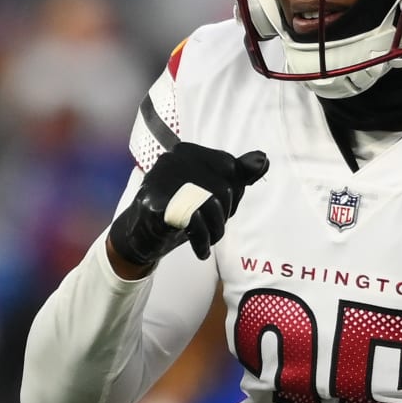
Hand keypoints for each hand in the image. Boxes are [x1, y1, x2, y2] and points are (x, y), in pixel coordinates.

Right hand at [108, 142, 267, 266]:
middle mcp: (173, 159)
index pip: (229, 168)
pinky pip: (194, 221)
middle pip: (223, 187)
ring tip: (208, 240)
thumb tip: (263, 159)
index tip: (219, 210)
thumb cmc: (178, 212)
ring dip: (215, 231)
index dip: (231, 195)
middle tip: (211, 229)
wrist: (138, 237)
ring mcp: (162, 181)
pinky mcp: (156, 204)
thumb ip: (237, 175)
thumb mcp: (210, 192)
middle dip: (223, 215)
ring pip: (212, 203)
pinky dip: (202, 241)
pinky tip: (201, 251)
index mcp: (187, 152)